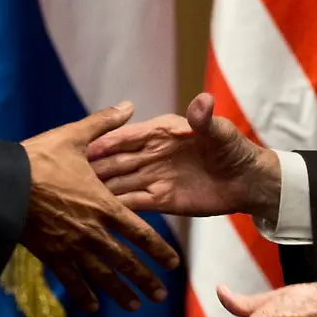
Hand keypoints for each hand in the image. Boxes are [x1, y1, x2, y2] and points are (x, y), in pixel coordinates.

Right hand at [20, 101, 179, 312]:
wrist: (1, 184)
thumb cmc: (40, 158)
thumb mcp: (74, 136)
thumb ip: (105, 124)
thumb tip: (129, 104)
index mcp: (104, 204)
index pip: (140, 232)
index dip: (158, 250)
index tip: (173, 265)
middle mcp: (93, 231)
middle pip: (125, 261)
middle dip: (144, 279)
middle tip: (159, 296)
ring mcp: (71, 246)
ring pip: (101, 276)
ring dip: (119, 292)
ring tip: (135, 307)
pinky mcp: (50, 254)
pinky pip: (70, 280)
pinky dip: (83, 294)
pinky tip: (93, 307)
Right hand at [86, 93, 281, 219]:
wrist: (247, 180)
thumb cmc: (234, 148)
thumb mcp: (220, 132)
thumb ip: (206, 119)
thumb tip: (203, 100)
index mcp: (161, 132)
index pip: (128, 137)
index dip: (107, 142)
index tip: (85, 148)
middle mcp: (152, 154)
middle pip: (117, 161)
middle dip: (95, 168)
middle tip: (70, 178)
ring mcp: (153, 177)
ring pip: (120, 183)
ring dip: (100, 190)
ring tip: (76, 200)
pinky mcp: (160, 199)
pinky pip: (134, 204)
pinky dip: (118, 208)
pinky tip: (99, 217)